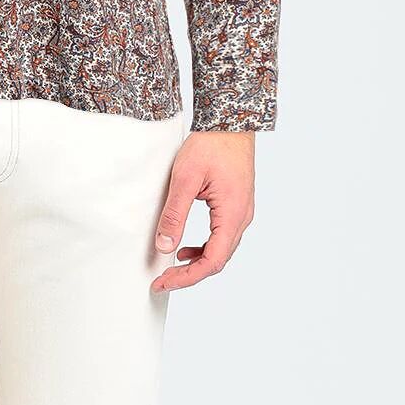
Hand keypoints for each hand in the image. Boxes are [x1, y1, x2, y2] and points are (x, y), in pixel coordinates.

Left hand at [150, 130, 255, 292]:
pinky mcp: (236, 206)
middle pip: (218, 260)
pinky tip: (185, 249)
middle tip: (162, 280)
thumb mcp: (185, 180)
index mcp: (233, 214)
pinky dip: (203, 248)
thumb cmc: (211, 145)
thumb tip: (164, 246)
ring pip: (221, 250)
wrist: (230, 122)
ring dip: (197, 263)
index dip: (187, 277)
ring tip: (171, 268)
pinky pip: (222, 237)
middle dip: (189, 275)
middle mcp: (242, 217)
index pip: (213, 261)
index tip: (164, 282)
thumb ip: (175, 215)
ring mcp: (242, 212)